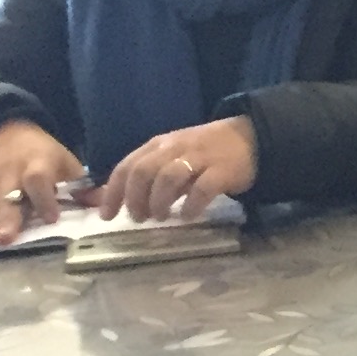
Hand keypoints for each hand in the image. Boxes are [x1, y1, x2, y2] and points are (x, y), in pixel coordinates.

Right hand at [0, 119, 80, 245]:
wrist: (2, 127)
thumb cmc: (41, 152)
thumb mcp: (64, 161)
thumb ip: (81, 186)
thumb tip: (103, 206)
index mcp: (36, 164)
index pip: (39, 180)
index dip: (45, 198)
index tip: (51, 218)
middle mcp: (8, 172)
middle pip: (7, 197)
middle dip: (6, 218)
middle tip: (3, 239)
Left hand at [97, 116, 260, 221]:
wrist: (250, 138)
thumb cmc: (205, 152)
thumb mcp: (174, 157)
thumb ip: (153, 175)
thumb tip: (127, 201)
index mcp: (159, 145)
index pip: (127, 166)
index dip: (114, 192)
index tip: (107, 216)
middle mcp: (175, 148)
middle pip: (144, 171)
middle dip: (135, 198)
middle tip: (138, 218)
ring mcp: (199, 158)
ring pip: (168, 177)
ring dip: (158, 201)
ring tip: (160, 217)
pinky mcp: (222, 170)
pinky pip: (203, 188)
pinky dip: (191, 205)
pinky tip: (187, 216)